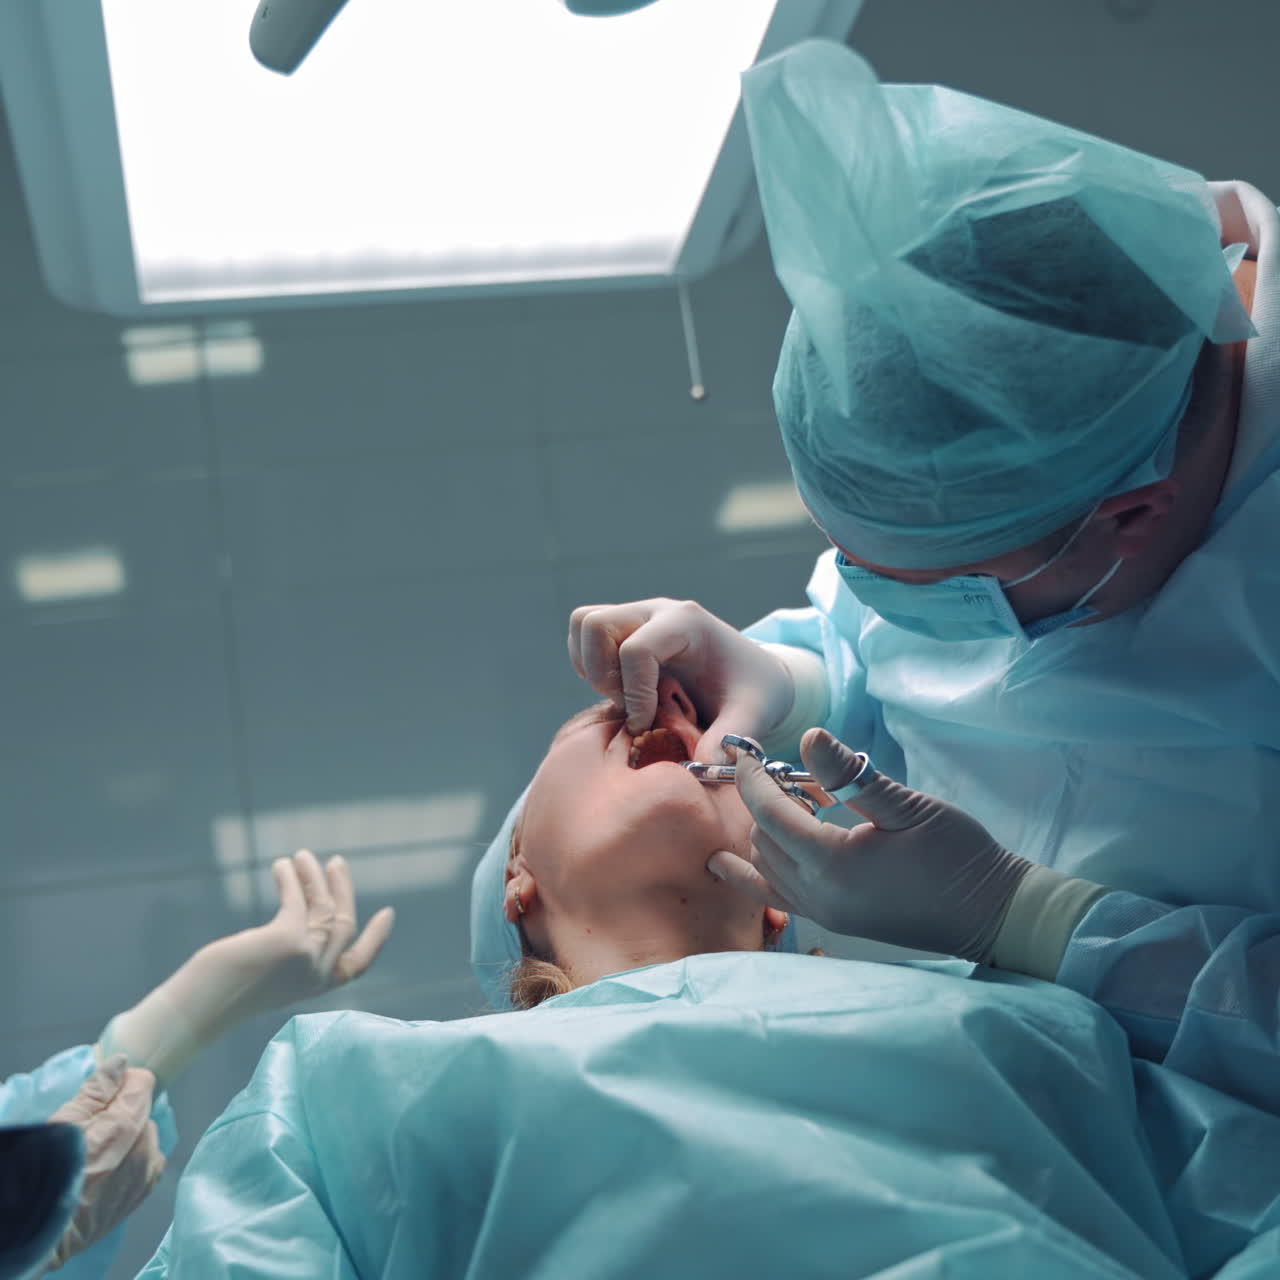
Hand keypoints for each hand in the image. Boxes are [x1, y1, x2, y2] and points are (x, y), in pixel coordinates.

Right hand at [47, 1056, 164, 1267]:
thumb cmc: (48, 1173)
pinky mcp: (143, 1193)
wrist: (47, 1231)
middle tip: (90, 1130)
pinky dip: (134, 1160)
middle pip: (143, 1111)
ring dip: (129, 1138)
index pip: (143, 1083)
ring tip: (97, 1154)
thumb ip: (97, 1090)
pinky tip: (109, 1170)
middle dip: (123, 1113)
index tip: (101, 1096)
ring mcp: (146, 1172)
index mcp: (126, 1125)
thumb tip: (121, 1064)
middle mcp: (145, 1147)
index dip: (121, 1084)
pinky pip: (149, 1162)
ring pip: (146, 1137)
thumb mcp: (64, 1122)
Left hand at [200, 849, 396, 1018]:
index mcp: (315, 987)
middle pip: (345, 924)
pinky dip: (290, 878)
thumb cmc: (222, 994)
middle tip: (335, 863)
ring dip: (314, 876)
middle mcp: (317, 975)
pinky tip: (281, 866)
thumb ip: (291, 953)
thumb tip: (298, 909)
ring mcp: (305, 958)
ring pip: (324, 907)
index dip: (377, 938)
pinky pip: (298, 899)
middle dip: (342, 889)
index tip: (387, 914)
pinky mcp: (287, 941)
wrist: (196, 1010)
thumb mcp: (269, 974)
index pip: (359, 965)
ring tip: (301, 857)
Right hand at [568, 598, 793, 760]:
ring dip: (593, 668)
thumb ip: (728, 740)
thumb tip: (701, 768)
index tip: (647, 724)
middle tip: (630, 707)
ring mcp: (638, 616)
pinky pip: (584, 635)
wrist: (753, 675)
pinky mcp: (626, 629)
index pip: (637, 649)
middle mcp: (657, 611)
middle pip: (595, 625)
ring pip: (584, 625)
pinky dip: (591, 666)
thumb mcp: (752, 715)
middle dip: (603, 675)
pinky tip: (621, 692)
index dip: (634, 693)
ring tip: (623, 698)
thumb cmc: (753, 691)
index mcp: (686, 623)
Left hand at [708, 728, 1032, 960]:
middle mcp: (819, 897)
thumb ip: (851, 775)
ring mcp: (825, 915)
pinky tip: (725, 864)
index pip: (770, 814)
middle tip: (786, 771)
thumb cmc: (958, 856)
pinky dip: (752, 876)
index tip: (746, 752)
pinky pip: (777, 897)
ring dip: (766, 832)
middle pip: (762, 840)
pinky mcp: (835, 921)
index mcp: (834, 865)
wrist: (994, 914)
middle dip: (763, 802)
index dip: (752, 779)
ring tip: (793, 801)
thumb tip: (807, 735)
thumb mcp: (907, 806)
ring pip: (766, 868)